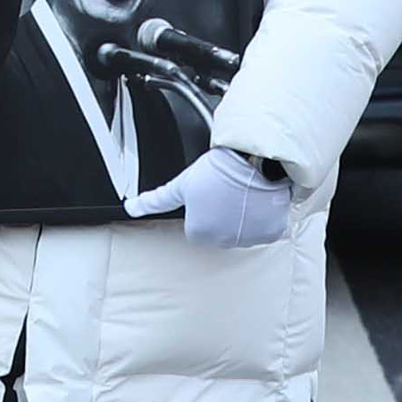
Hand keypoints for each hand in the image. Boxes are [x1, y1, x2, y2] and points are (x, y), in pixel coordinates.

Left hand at [125, 146, 290, 247]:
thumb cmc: (218, 170)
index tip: (208, 194)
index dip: (202, 208)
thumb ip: (156, 200)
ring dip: (242, 216)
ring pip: (242, 231)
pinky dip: (262, 217)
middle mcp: (223, 241)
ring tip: (242, 193)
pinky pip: (263, 229)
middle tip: (225, 192)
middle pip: (219, 231)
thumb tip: (131, 208)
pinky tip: (257, 200)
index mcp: (199, 233)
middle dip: (222, 214)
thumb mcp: (181, 184)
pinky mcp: (269, 233)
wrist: (254, 159)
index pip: (196, 228)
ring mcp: (248, 239)